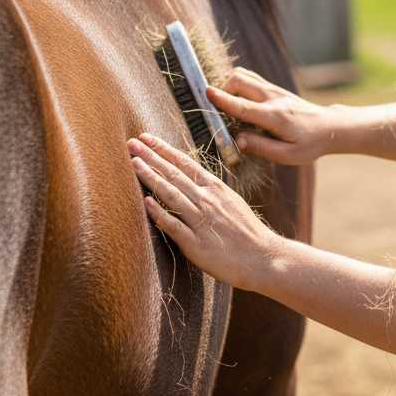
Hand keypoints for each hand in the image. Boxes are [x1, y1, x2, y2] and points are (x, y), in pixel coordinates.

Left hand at [127, 133, 280, 289]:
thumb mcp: (231, 202)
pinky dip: (160, 213)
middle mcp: (207, 200)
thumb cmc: (247, 232)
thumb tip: (192, 181)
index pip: (185, 163)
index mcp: (216, 188)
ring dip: (151, 177)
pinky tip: (146, 202)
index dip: (164, 150)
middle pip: (174, 174)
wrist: (263, 257)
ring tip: (133, 163)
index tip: (146, 138)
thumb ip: (211, 192)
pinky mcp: (196, 244)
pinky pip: (174, 225)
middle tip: (131, 142)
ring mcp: (201, 221)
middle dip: (151, 157)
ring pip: (172, 194)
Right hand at [205, 68, 340, 164]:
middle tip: (220, 111)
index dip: (223, 100)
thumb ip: (260, 147)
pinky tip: (241, 102)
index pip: (243, 106)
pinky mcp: (274, 88)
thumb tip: (236, 140)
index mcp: (275, 117)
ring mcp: (274, 90)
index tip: (206, 93)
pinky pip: (250, 78)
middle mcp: (273, 98)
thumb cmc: (309, 144)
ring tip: (230, 107)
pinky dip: (239, 85)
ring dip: (230, 86)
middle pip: (239, 80)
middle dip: (223, 91)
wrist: (330, 127)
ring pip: (244, 75)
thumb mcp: (287, 155)